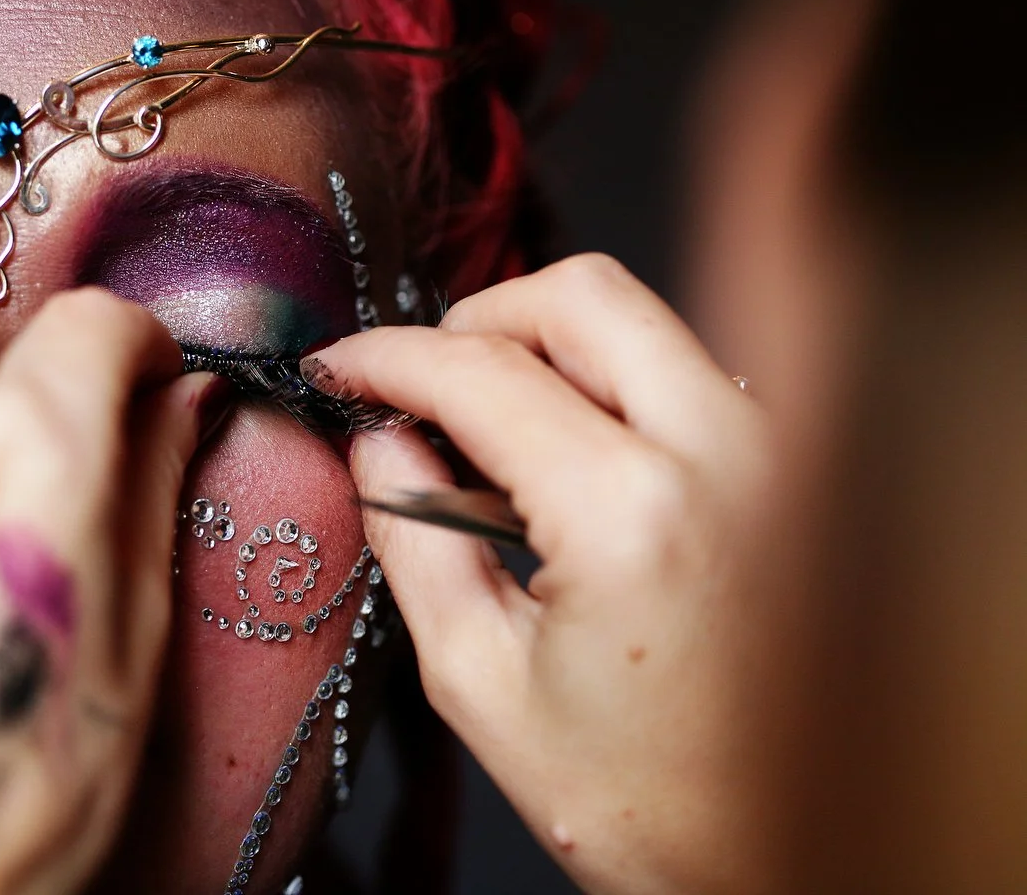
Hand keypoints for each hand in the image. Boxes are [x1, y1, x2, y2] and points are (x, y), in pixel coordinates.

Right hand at [311, 254, 775, 894]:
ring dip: (546, 354)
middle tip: (416, 390)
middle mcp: (727, 452)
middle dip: (477, 324)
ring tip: (484, 445)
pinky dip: (606, 389)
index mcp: (634, 510)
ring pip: (641, 325)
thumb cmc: (642, 803)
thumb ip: (412, 539)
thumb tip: (375, 443)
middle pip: (580, 295)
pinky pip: (683, 377)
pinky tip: (560, 469)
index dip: (386, 358)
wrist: (784, 865)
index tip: (337, 368)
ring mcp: (778, 455)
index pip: (482, 370)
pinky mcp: (795, 474)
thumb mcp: (480, 683)